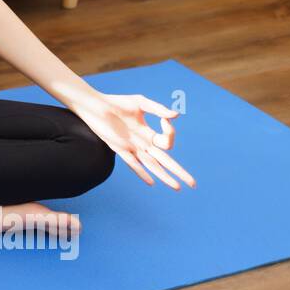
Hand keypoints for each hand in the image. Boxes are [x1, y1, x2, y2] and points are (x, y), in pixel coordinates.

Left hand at [68, 91, 195, 189]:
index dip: (170, 133)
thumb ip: (158, 109)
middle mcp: (142, 144)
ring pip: (152, 166)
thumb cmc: (117, 103)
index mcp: (148, 134)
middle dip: (179, 171)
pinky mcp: (119, 148)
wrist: (96, 105)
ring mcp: (131, 148)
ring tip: (177, 187)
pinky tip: (151, 182)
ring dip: (165, 176)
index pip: (167, 141)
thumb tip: (176, 115)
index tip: (165, 120)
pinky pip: (132, 163)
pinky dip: (142, 172)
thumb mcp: (141, 103)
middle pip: (165, 161)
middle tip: (193, 183)